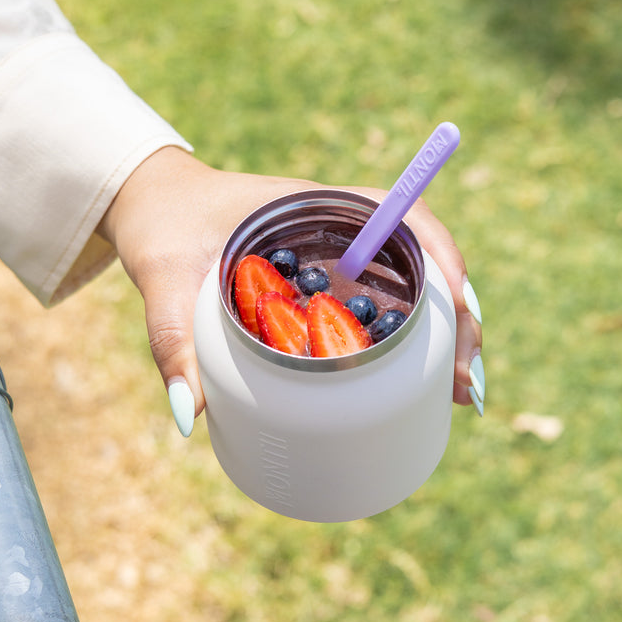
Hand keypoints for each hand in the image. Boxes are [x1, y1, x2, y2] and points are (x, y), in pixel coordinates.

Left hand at [98, 146, 483, 433]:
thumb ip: (172, 337)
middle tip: (465, 383)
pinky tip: (419, 385)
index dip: (442, 256)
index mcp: (315, 206)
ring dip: (445, 334)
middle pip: (424, 262)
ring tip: (457, 393)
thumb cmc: (163, 227)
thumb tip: (190, 415)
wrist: (156, 208)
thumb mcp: (164, 276)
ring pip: (413, 289)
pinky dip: (411, 342)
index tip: (459, 306)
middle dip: (458, 316)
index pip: (402, 216)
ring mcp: (340, 258)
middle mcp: (340, 228)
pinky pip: (384, 308)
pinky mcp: (331, 287)